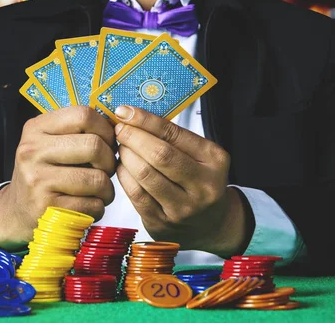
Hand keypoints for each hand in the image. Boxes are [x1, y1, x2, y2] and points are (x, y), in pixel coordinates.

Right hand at [0, 106, 116, 250]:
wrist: (17, 211)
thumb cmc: (45, 173)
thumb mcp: (50, 143)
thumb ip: (78, 131)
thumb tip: (119, 127)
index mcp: (36, 128)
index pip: (83, 115)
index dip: (106, 129)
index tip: (108, 143)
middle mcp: (32, 151)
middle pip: (94, 146)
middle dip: (110, 161)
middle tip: (106, 170)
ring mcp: (37, 180)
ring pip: (97, 179)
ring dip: (107, 189)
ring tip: (100, 191)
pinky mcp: (47, 207)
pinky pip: (92, 204)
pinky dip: (99, 207)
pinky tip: (89, 206)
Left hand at [114, 106, 252, 257]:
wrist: (211, 223)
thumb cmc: (200, 179)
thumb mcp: (201, 156)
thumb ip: (174, 138)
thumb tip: (135, 116)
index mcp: (214, 160)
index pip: (174, 133)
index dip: (145, 120)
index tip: (125, 112)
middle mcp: (203, 186)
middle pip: (159, 155)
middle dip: (133, 137)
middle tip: (120, 129)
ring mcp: (183, 208)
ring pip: (144, 175)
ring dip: (126, 156)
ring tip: (121, 147)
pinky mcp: (163, 223)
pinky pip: (136, 195)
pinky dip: (124, 176)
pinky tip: (122, 167)